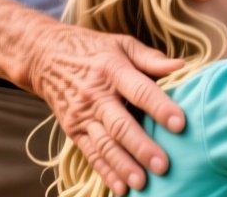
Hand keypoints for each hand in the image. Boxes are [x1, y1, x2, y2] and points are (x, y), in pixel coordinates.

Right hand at [22, 22, 185, 195]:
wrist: (45, 56)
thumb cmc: (93, 49)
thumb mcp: (122, 44)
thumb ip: (151, 58)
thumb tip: (181, 67)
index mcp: (113, 70)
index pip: (140, 90)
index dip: (160, 107)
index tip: (180, 123)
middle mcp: (96, 95)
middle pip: (120, 124)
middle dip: (142, 146)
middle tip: (163, 165)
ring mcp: (82, 115)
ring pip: (104, 144)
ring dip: (123, 165)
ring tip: (142, 183)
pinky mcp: (73, 130)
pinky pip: (90, 153)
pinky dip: (105, 171)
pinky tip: (121, 187)